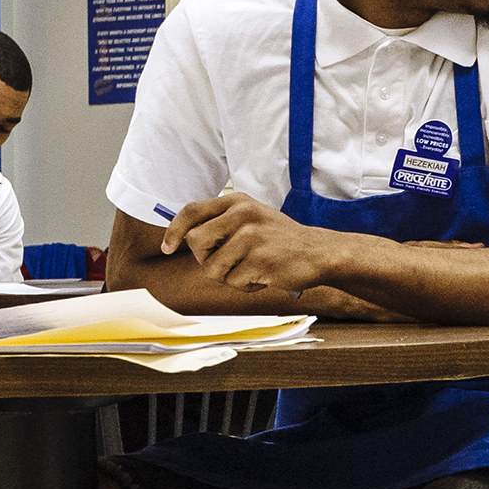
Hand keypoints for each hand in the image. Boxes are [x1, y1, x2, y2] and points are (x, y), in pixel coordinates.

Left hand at [160, 194, 339, 293]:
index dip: (174, 231)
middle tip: (227, 261)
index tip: (168, 247)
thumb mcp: (251, 217)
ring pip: (211, 267)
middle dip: (205, 258)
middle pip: (196, 242)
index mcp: (237, 202)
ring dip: (227, 276)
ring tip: (249, 269)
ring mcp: (252, 237)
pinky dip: (245, 286)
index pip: (191, 211)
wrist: (319, 252)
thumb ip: (221, 222)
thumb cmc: (280, 239)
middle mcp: (242, 215)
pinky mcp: (260, 261)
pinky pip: (233, 282)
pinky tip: (262, 276)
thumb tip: (183, 236)